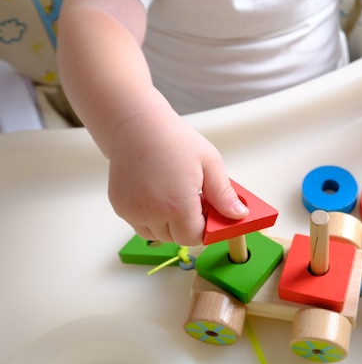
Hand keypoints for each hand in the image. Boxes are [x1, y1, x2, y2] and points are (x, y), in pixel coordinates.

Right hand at [107, 113, 247, 245]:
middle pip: (176, 238)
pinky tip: (158, 194)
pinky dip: (151, 216)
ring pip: (157, 234)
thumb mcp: (210, 164)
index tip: (208, 211)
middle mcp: (151, 213)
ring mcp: (132, 211)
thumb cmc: (174, 141)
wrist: (137, 126)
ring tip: (174, 195)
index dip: (204, 227)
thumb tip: (239, 215)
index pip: (195, 237)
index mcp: (177, 205)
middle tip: (193, 198)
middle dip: (188, 225)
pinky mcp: (120, 207)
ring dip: (169, 223)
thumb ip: (224, 195)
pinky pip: (140, 224)